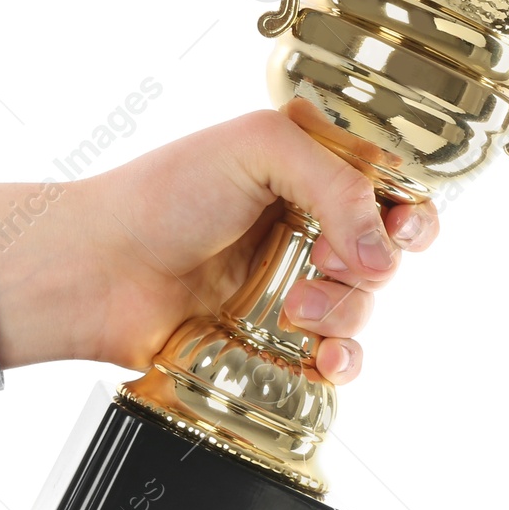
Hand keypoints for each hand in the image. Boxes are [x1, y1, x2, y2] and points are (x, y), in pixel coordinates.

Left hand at [0, 108, 437, 383]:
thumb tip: (381, 248)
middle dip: (373, 262)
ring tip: (294, 305)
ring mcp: (291, 289)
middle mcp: (304, 231)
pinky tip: (322, 355)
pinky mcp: (274, 343)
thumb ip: (335, 180)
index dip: (409, 211)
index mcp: (307, 176)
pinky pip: (335, 362)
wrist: (99, 268)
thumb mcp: (255, 146)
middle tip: (328, 257)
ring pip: (363, 310)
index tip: (403, 226)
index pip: (389, 192)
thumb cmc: (160, 195)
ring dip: (344, 310)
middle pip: (385, 255)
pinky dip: (341, 361)